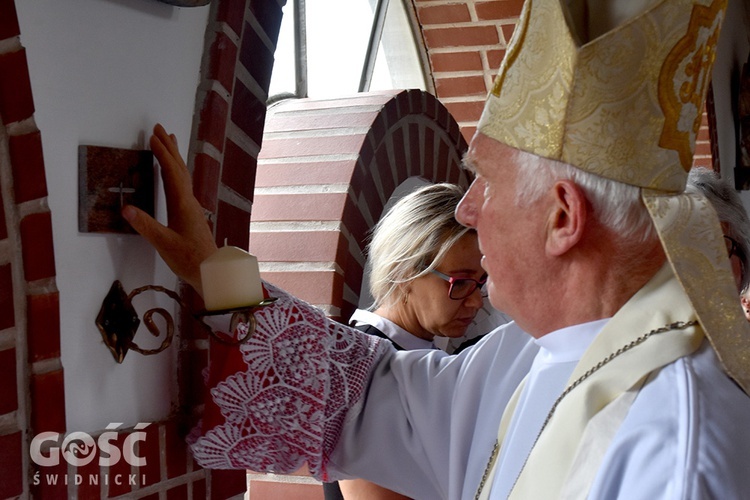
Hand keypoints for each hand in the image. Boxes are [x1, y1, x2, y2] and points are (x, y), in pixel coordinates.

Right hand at [123, 123, 217, 293]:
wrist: (212, 272)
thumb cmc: (189, 260)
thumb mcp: (164, 244)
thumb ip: (146, 226)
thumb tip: (126, 209)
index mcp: (183, 204)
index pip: (172, 172)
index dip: (162, 154)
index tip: (152, 137)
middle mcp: (190, 202)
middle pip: (180, 169)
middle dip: (169, 148)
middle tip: (160, 129)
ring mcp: (192, 208)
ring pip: (183, 176)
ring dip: (175, 158)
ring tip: (169, 142)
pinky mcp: (191, 215)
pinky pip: (183, 185)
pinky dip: (176, 172)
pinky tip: (174, 175)